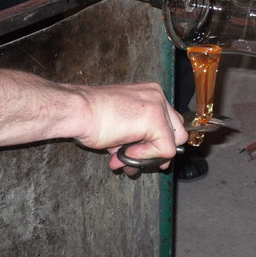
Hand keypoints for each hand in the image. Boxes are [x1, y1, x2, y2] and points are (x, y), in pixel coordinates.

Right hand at [73, 82, 187, 173]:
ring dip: (147, 157)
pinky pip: (164, 149)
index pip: (169, 123)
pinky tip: (124, 151)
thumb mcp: (120, 129)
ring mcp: (158, 106)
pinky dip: (145, 157)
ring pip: (173, 142)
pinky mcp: (156, 118)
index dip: (157, 144)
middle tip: (135, 161)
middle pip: (178, 132)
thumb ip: (135, 141)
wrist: (78, 111)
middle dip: (158, 152)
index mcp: (150, 94)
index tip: (138, 155)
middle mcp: (158, 96)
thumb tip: (141, 161)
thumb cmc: (91, 118)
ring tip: (122, 158)